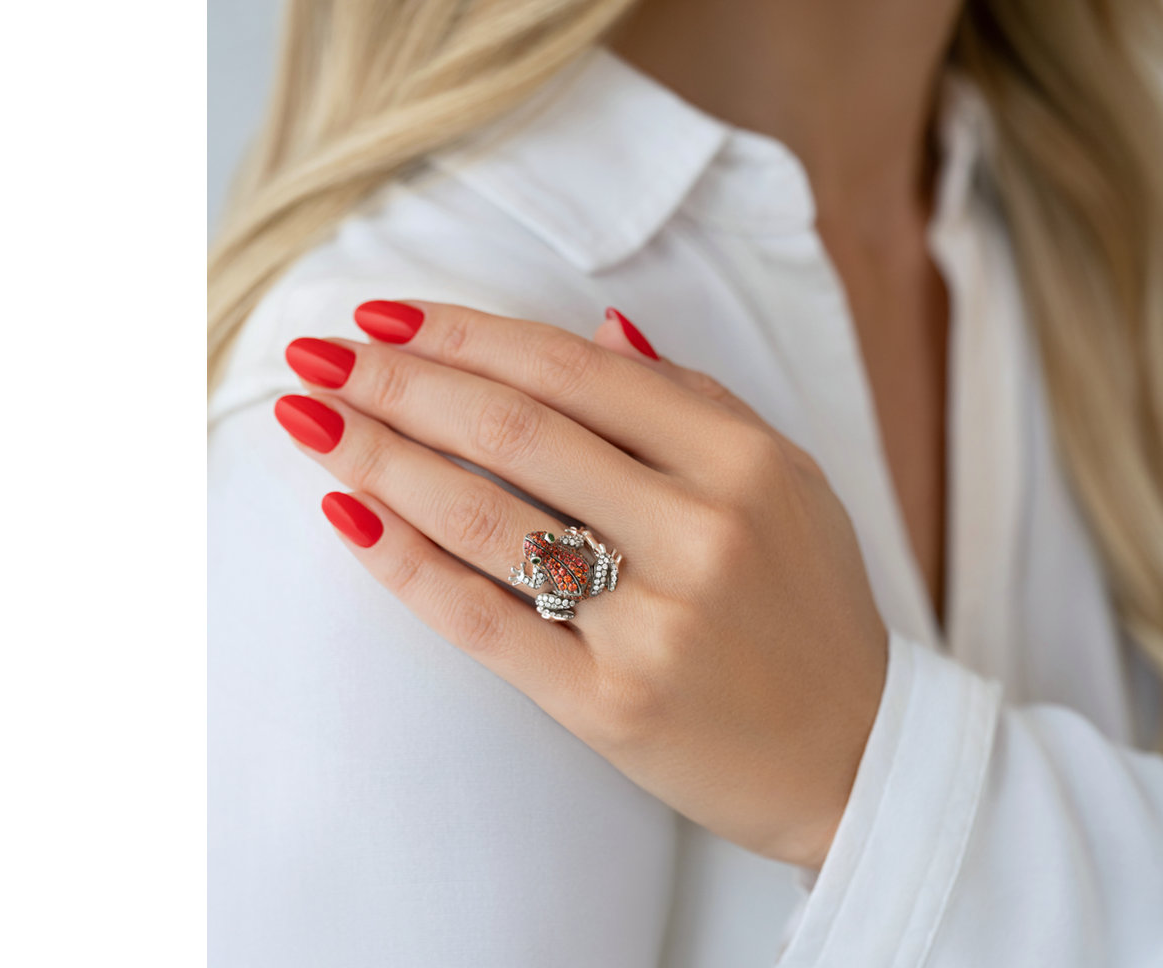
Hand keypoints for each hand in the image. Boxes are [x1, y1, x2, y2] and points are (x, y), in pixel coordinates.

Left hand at [273, 301, 887, 868]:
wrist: (851, 758)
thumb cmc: (809, 611)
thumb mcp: (786, 484)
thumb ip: (695, 401)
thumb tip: (598, 325)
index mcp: (741, 462)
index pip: (573, 369)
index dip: (465, 334)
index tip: (385, 317)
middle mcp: (701, 531)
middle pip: (514, 428)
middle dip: (398, 381)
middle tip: (317, 356)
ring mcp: (654, 621)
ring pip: (484, 516)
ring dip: (379, 457)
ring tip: (311, 420)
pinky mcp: (608, 702)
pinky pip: (480, 618)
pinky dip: (403, 561)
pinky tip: (348, 514)